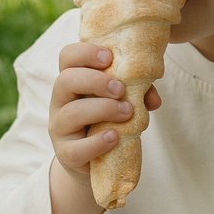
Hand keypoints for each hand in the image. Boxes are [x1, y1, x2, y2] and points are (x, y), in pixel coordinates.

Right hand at [46, 41, 161, 213]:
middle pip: (65, 80)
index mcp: (72, 80)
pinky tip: (115, 136)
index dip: (85, 52)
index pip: (67, 57)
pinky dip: (98, 142)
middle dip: (96, 81)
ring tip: (127, 112)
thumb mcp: (120, 101)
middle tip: (120, 89)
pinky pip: (76, 148)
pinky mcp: (65, 154)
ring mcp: (60, 128)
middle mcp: (60, 101)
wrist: (95, 160)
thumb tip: (154, 99)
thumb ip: (138, 93)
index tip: (110, 57)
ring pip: (72, 113)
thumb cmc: (107, 121)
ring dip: (103, 109)